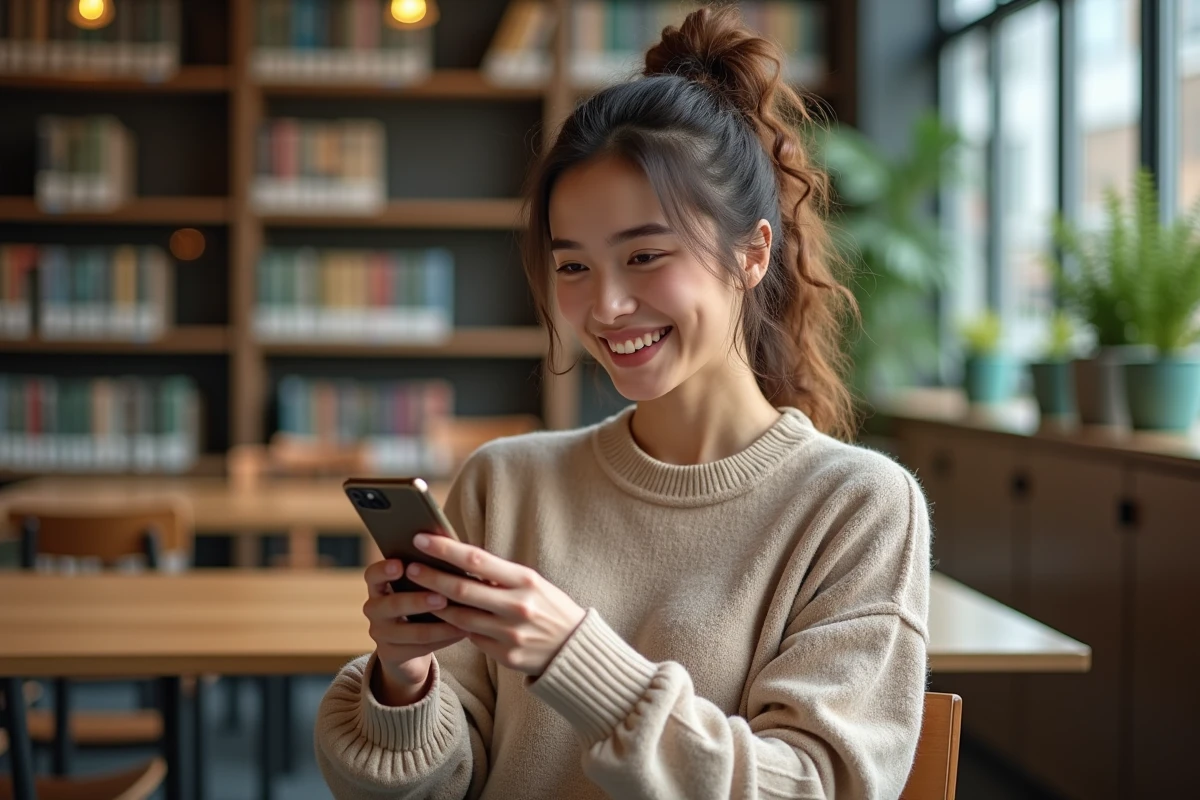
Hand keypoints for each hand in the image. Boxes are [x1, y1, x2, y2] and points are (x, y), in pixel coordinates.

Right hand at [362, 558, 468, 705]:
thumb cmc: (420, 606)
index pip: (373, 575)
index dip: (384, 570)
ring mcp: (380, 633)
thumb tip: (448, 541)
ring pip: (409, 631)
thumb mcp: (419, 588)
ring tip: (462, 620)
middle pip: (392, 605)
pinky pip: (419, 648)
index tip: (401, 565)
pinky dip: (444, 640)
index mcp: (379, 586)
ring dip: (438, 626)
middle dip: (418, 601)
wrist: (409, 649)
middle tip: (441, 597)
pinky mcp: (391, 654)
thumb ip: (427, 569)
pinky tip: (462, 632)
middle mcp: (374, 609)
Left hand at [404, 533, 586, 676]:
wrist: (575, 648)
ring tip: (416, 592)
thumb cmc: (549, 607)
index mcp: (526, 581)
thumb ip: (500, 576)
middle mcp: (518, 606)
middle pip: (462, 590)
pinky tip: (442, 618)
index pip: (477, 559)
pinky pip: (473, 639)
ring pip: (461, 618)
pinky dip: (457, 628)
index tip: (421, 540)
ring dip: (436, 605)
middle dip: (430, 577)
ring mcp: (511, 634)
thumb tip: (458, 562)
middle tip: (408, 567)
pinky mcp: (506, 656)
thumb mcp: (533, 584)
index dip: (445, 550)